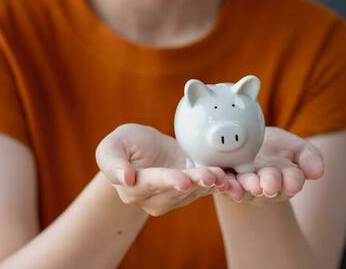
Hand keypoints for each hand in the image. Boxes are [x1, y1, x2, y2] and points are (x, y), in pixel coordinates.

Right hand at [96, 124, 229, 215]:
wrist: (146, 150)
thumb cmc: (126, 144)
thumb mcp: (112, 145)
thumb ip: (112, 161)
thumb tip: (126, 179)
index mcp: (133, 189)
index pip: (152, 183)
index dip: (168, 180)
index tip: (182, 179)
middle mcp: (154, 200)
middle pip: (178, 190)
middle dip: (195, 182)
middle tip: (210, 175)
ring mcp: (175, 199)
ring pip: (195, 191)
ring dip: (211, 183)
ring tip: (224, 175)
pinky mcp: (192, 193)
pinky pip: (207, 190)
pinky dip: (221, 185)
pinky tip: (233, 180)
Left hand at [227, 126, 324, 204]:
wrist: (246, 145)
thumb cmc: (274, 148)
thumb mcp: (295, 147)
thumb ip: (308, 157)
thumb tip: (319, 171)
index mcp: (285, 179)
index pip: (292, 181)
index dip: (292, 181)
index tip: (293, 182)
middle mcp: (264, 186)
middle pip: (267, 187)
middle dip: (268, 185)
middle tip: (268, 185)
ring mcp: (242, 185)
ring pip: (243, 189)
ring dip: (244, 188)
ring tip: (247, 184)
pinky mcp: (222, 181)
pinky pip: (220, 183)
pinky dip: (220, 182)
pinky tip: (221, 181)